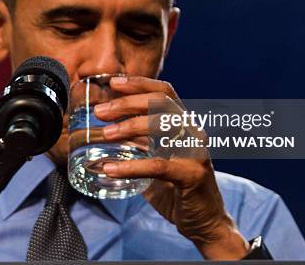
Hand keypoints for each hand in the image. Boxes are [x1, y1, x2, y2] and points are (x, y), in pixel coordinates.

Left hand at [94, 76, 249, 259]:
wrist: (204, 221)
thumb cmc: (176, 188)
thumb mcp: (154, 157)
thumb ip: (137, 143)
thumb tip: (106, 130)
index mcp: (184, 124)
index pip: (164, 92)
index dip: (139, 83)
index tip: (113, 82)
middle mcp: (193, 131)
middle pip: (161, 103)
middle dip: (128, 103)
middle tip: (101, 111)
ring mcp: (196, 151)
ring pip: (162, 127)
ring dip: (130, 127)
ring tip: (106, 133)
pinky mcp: (193, 174)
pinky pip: (158, 165)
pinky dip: (131, 166)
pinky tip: (110, 169)